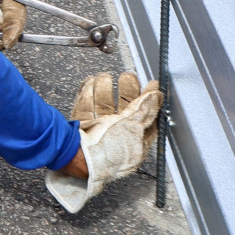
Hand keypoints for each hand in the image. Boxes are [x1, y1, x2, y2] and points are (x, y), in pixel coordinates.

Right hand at [47, 72, 162, 212]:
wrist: (77, 157)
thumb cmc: (108, 150)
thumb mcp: (134, 127)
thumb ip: (146, 109)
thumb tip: (157, 96)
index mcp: (134, 145)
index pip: (146, 120)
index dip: (149, 102)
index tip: (149, 86)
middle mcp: (117, 139)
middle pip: (124, 110)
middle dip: (126, 91)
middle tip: (127, 77)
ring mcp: (99, 133)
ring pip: (104, 106)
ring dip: (104, 89)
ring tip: (105, 77)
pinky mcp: (82, 128)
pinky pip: (86, 108)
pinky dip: (88, 93)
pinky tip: (91, 82)